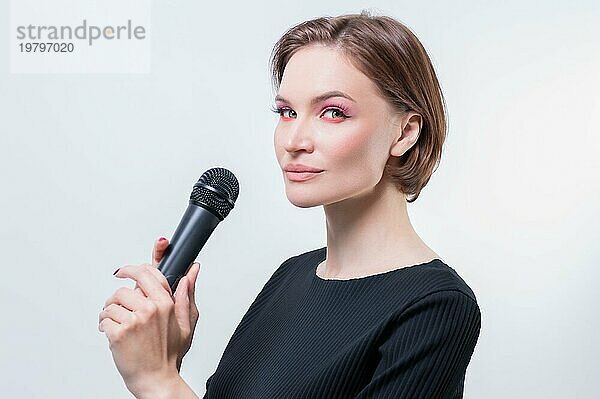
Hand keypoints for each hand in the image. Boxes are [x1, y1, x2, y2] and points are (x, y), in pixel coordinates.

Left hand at [98, 237, 200, 396]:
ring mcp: (134, 321)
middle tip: (119, 306)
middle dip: (118, 298)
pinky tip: (112, 333)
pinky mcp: (119, 333)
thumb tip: (191, 272)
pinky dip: (104, 325)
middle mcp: (150, 309)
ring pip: (111, 304)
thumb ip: (186, 294)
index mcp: (166, 303)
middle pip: (124, 289)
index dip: (131, 270)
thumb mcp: (185, 322)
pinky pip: (104, 319)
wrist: (157, 379)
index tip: (123, 271)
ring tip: (118, 324)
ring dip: (110, 313)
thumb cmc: (170, 353)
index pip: (146, 273)